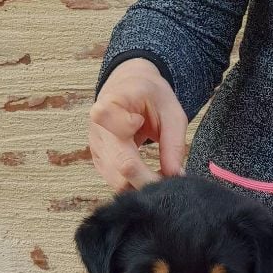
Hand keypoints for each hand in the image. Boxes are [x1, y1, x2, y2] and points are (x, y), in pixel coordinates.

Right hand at [89, 57, 187, 190]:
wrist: (128, 86)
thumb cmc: (151, 96)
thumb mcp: (171, 112)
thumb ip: (175, 144)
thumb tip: (176, 177)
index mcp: (113, 104)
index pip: (121, 135)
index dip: (144, 148)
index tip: (159, 153)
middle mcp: (98, 128)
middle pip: (122, 168)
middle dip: (150, 181)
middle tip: (172, 181)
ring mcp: (96, 147)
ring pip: (118, 182)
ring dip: (143, 185)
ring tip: (161, 174)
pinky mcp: (99, 161)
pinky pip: (116, 182)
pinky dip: (135, 185)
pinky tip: (149, 174)